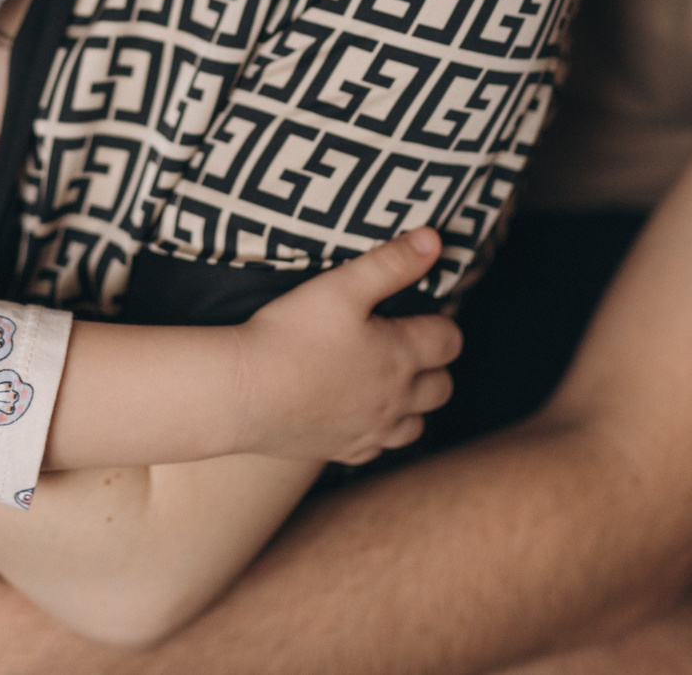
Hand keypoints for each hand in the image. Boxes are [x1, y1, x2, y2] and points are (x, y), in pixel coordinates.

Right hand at [231, 229, 460, 465]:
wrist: (242, 394)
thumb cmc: (290, 335)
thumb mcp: (341, 286)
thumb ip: (391, 263)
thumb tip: (435, 241)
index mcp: (401, 356)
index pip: (449, 340)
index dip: (440, 322)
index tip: (418, 312)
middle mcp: (396, 399)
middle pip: (441, 387)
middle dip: (433, 365)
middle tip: (406, 344)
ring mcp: (371, 430)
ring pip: (416, 425)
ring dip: (413, 405)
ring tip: (389, 382)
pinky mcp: (342, 451)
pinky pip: (378, 448)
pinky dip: (378, 432)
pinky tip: (358, 415)